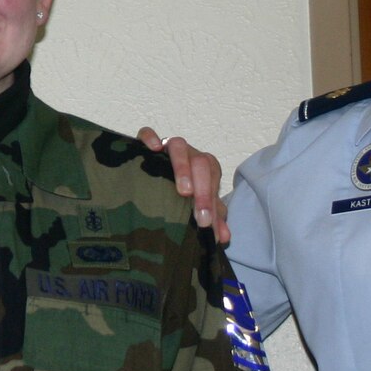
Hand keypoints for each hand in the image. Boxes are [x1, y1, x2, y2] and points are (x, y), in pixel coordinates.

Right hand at [137, 126, 228, 241]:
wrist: (158, 175)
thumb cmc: (181, 192)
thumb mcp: (197, 205)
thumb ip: (211, 218)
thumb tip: (223, 237)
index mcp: (204, 167)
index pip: (214, 178)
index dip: (211, 201)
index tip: (206, 223)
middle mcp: (189, 154)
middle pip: (201, 163)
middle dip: (203, 191)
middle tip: (199, 216)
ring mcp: (168, 147)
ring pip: (179, 146)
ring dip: (183, 168)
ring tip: (183, 191)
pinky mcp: (146, 142)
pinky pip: (148, 133)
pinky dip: (150, 137)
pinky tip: (152, 149)